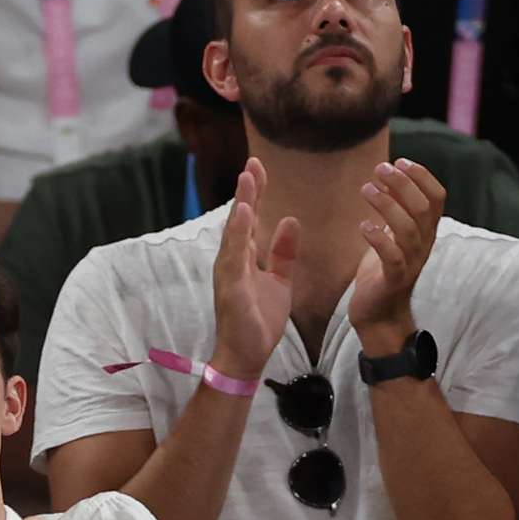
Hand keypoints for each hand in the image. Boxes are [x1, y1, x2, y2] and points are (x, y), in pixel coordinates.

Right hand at [211, 163, 305, 379]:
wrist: (247, 356)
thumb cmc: (258, 320)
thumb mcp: (280, 281)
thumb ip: (283, 252)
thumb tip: (290, 220)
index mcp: (243, 258)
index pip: (249, 219)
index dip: (255, 193)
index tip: (259, 167)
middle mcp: (232, 261)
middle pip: (240, 218)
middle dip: (247, 191)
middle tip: (253, 163)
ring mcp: (228, 273)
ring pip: (234, 232)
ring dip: (241, 205)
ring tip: (247, 179)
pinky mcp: (230, 288)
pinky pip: (234, 257)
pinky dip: (237, 234)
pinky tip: (244, 214)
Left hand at [348, 159, 446, 347]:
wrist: (379, 315)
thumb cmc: (382, 272)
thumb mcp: (391, 235)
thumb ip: (394, 209)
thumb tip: (388, 177)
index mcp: (426, 232)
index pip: (437, 198)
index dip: (422, 176)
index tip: (400, 161)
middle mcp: (423, 245)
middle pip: (423, 208)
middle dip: (403, 184)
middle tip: (380, 169)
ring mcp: (410, 263)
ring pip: (408, 229)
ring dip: (387, 204)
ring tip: (367, 189)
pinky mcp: (393, 280)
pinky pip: (392, 257)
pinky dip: (379, 238)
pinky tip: (364, 225)